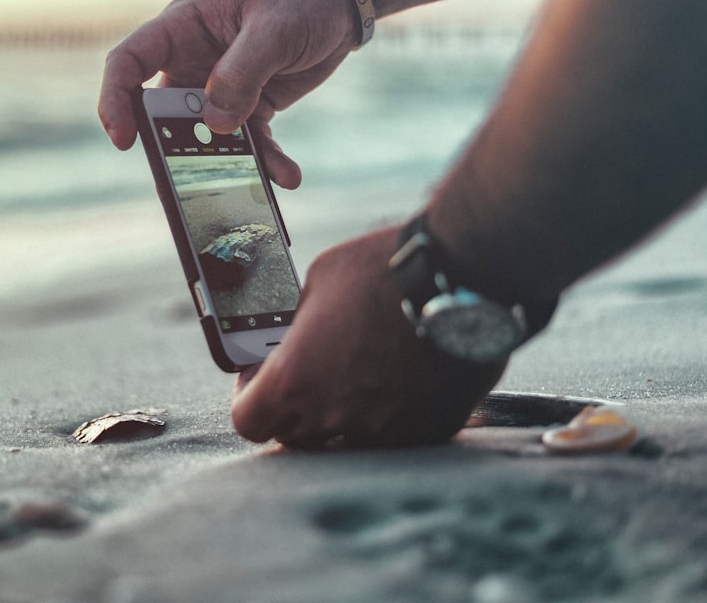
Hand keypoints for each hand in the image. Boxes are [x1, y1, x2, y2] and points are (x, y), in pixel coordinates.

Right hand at [97, 0, 359, 188]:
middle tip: (179, 186)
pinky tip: (287, 176)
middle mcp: (193, 61)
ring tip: (242, 192)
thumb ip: (242, 72)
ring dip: (224, 167)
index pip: (129, 63)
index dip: (117, 100)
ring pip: (207, 138)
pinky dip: (265, 162)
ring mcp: (220, 88)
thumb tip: (216, 125)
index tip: (124, 140)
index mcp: (182, 29)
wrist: (341, 0)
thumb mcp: (274, 27)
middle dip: (170, 152)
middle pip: (163, 114)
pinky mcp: (251, 106)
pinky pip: (249, 143)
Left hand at [230, 227, 507, 448]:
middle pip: (294, 436)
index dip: (249, 399)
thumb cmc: (381, 269)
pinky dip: (387, 413)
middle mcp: (333, 416)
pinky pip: (391, 434)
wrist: (458, 276)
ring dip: (341, 413)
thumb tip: (301, 333)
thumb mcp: (319, 283)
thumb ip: (301, 322)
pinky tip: (398, 376)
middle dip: (294, 407)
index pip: (248, 421)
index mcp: (295, 380)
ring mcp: (381, 430)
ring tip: (358, 372)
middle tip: (311, 371)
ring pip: (345, 438)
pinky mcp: (424, 430)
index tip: (260, 376)